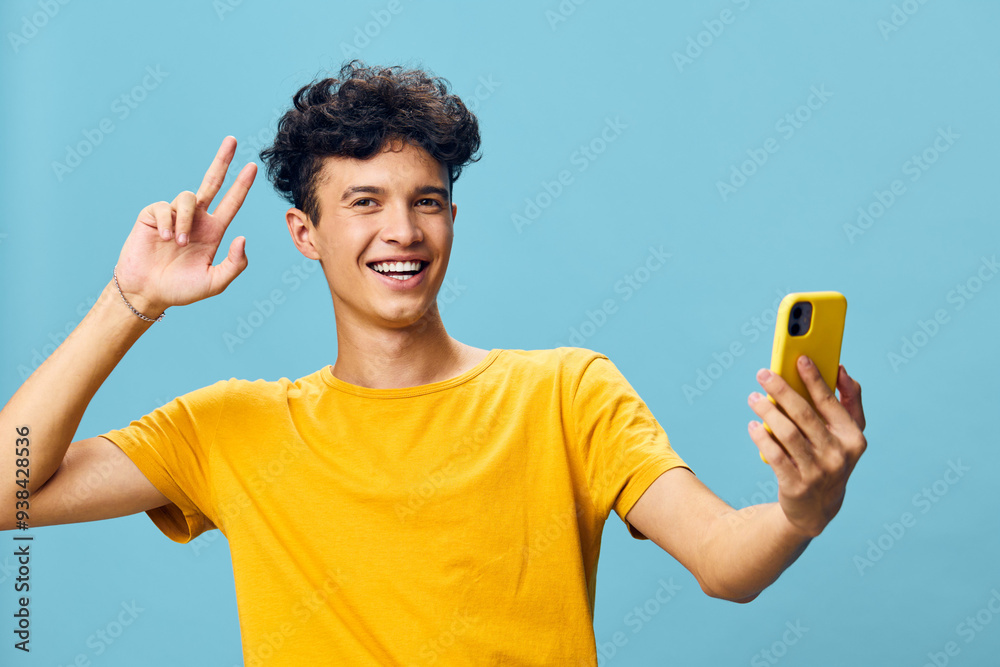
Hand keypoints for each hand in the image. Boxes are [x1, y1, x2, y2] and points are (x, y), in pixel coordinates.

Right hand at [114, 137, 256, 314]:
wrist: (147, 292)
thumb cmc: (181, 289)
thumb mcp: (214, 282)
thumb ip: (234, 264)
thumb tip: (242, 237)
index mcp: (214, 231)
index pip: (231, 202)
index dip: (242, 185)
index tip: (252, 166)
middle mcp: (196, 219)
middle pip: (211, 182)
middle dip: (222, 160)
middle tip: (233, 140)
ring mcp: (174, 215)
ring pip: (187, 198)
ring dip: (185, 220)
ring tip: (177, 244)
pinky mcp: (152, 215)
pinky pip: (163, 208)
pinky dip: (165, 223)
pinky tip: (162, 240)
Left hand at [746, 356, 865, 537]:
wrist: (817, 509)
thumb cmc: (830, 459)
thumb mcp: (847, 436)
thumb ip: (849, 402)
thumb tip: (841, 370)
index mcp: (853, 438)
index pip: (830, 402)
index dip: (814, 378)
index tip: (799, 358)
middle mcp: (838, 455)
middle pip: (804, 414)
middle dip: (781, 390)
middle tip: (763, 374)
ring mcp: (818, 472)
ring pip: (787, 433)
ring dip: (767, 411)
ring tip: (753, 397)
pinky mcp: (797, 486)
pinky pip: (775, 455)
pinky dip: (762, 438)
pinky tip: (753, 425)